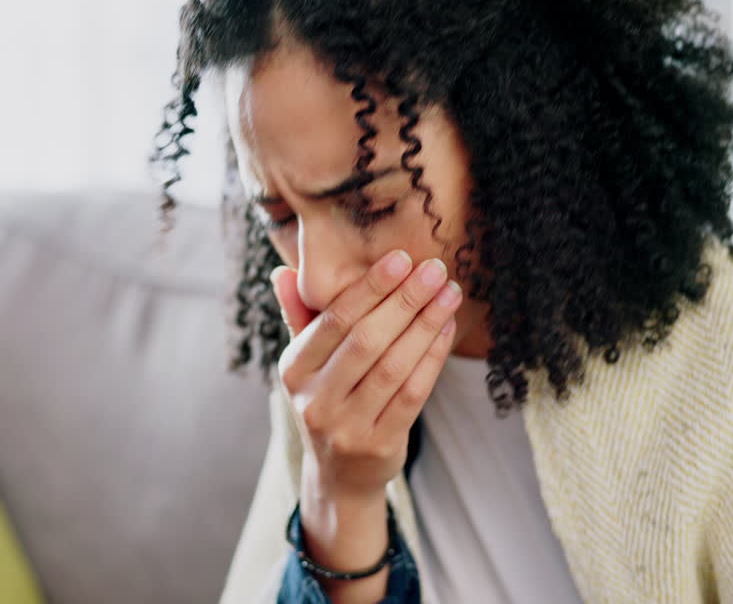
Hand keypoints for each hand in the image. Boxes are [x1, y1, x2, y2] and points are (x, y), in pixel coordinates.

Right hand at [269, 250, 461, 502]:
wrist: (339, 475)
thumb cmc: (328, 401)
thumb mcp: (306, 364)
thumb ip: (299, 316)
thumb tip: (283, 272)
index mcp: (293, 370)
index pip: (333, 319)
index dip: (369, 288)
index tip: (401, 258)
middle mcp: (314, 400)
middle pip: (366, 340)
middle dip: (404, 300)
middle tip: (435, 269)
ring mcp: (346, 427)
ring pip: (393, 366)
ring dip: (426, 325)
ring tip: (449, 294)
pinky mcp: (379, 445)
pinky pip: (412, 393)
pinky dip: (432, 357)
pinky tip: (446, 329)